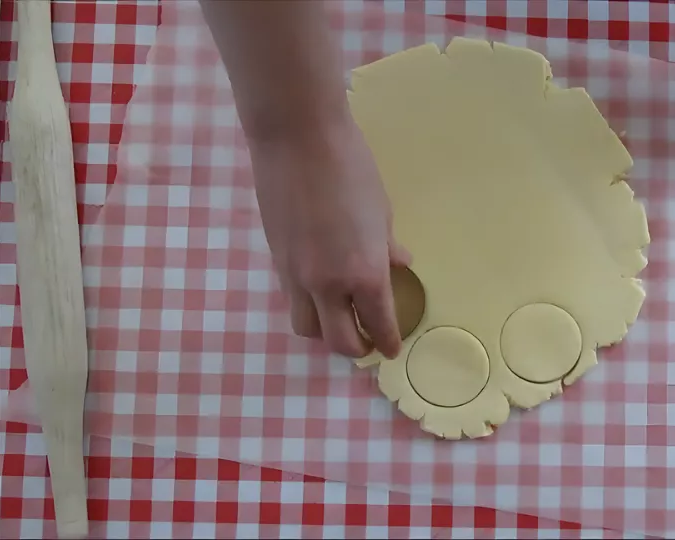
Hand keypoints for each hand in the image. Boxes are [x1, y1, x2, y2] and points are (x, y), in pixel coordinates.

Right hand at [248, 117, 409, 358]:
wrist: (297, 138)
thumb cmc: (352, 167)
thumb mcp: (381, 210)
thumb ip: (387, 247)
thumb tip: (399, 265)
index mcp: (364, 273)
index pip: (378, 325)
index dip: (387, 342)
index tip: (391, 348)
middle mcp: (328, 285)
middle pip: (339, 341)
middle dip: (357, 348)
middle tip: (368, 339)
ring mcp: (296, 275)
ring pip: (307, 326)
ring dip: (325, 331)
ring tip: (339, 318)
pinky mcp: (275, 259)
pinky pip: (292, 299)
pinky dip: (308, 304)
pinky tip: (319, 289)